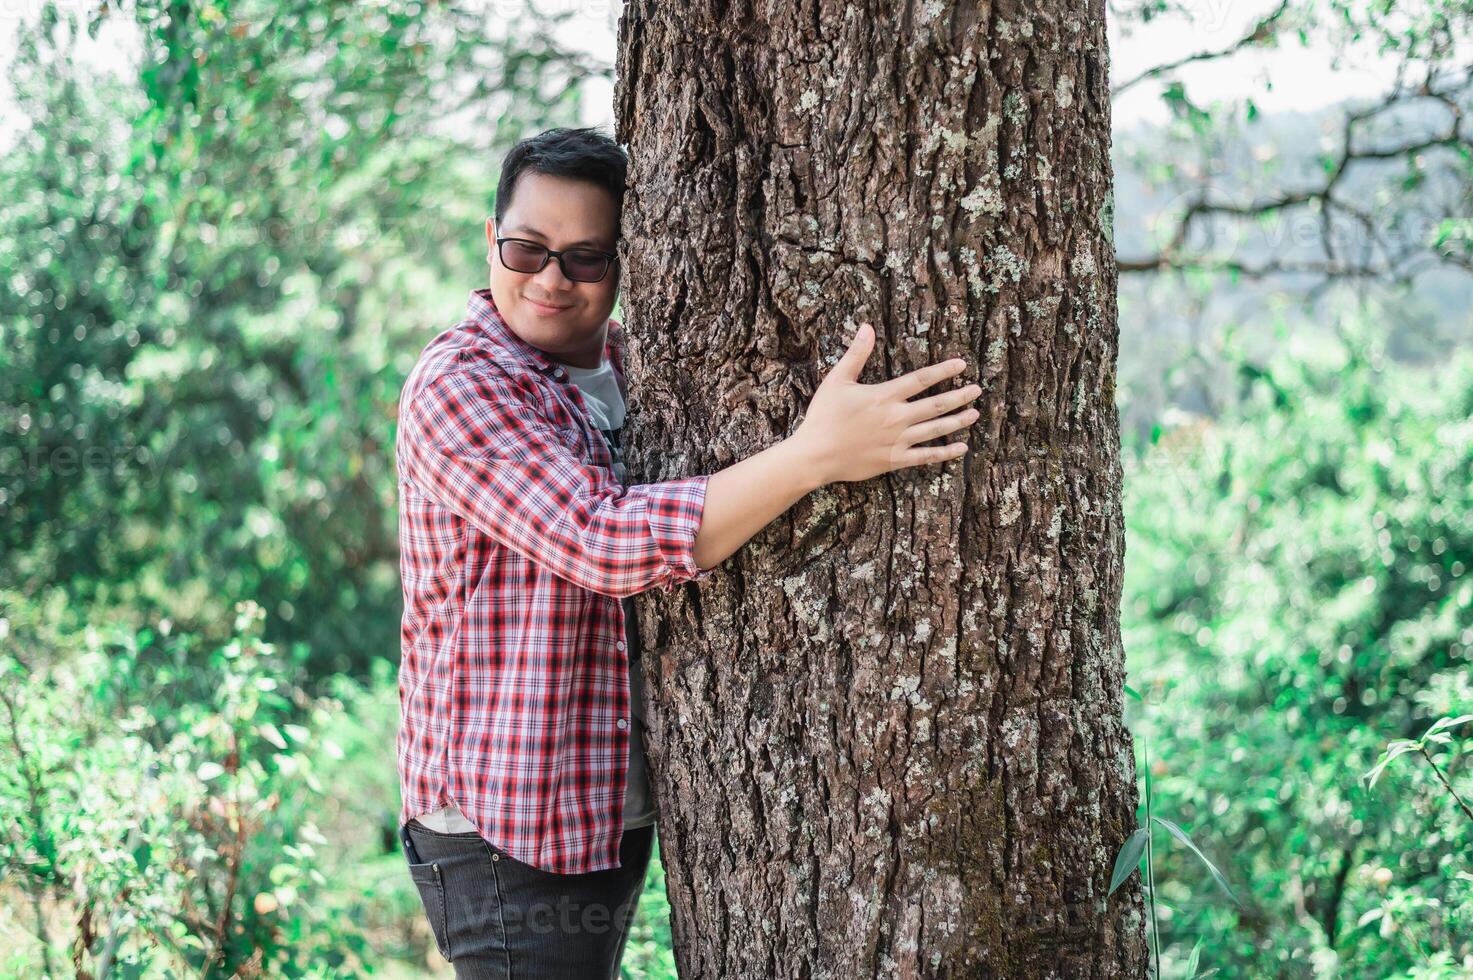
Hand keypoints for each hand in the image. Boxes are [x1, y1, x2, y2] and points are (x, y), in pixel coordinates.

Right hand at [790, 322, 980, 485]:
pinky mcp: (894, 460)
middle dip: (959, 396)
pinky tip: (961, 447)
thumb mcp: (837, 380)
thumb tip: (867, 328)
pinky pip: (926, 456)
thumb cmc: (823, 416)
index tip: (962, 365)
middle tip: (977, 390)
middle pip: (936, 405)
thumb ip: (856, 354)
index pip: (921, 379)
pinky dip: (945, 452)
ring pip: (936, 430)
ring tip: (975, 413)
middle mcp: (896, 418)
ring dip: (958, 421)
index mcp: (884, 396)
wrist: (815, 455)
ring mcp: (897, 441)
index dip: (943, 371)